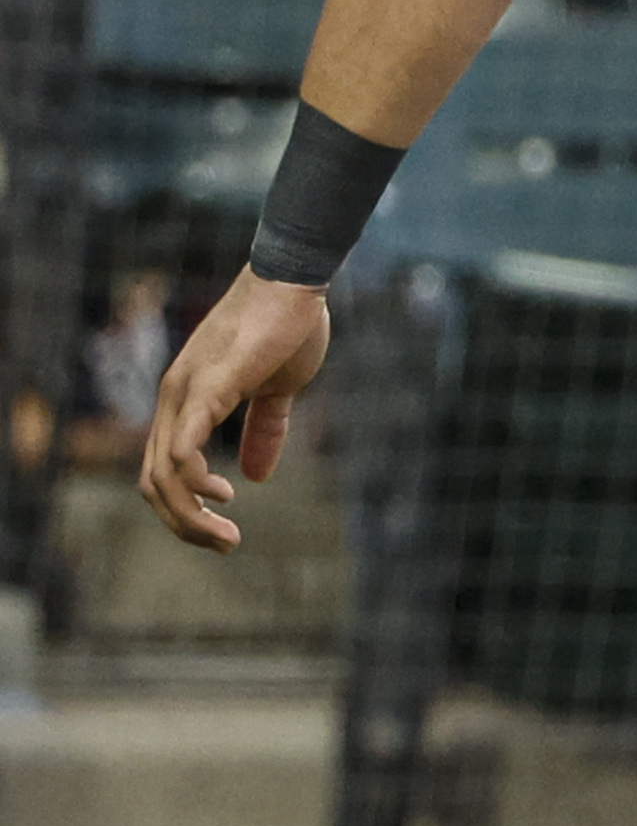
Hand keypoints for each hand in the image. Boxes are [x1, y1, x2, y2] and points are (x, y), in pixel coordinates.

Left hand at [139, 269, 331, 553]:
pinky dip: (193, 480)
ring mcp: (185, 392)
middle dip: (185, 525)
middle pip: (153, 483)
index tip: (227, 519)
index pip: (162, 470)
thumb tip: (259, 476)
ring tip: (227, 535)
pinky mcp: (208, 386)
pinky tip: (223, 494)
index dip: (186, 506)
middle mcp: (172, 399)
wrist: (294, 281)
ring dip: (190, 516)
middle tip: (226, 544)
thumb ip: (265, 429)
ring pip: (162, 475)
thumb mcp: (278, 389)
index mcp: (185, 400)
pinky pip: (182, 446)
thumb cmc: (287, 327)